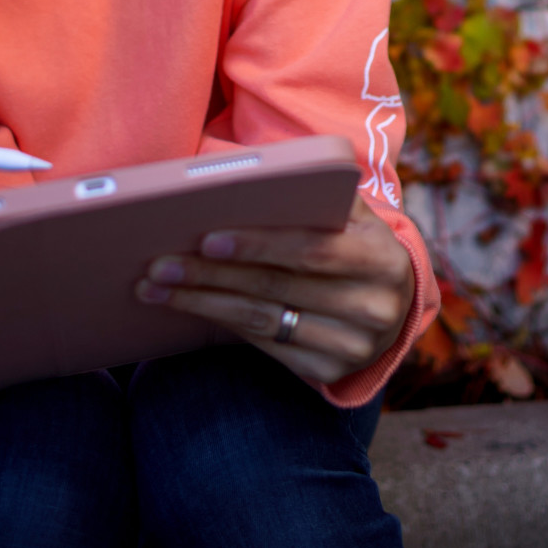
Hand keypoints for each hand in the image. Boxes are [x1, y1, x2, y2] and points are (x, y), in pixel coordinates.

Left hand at [135, 192, 416, 389]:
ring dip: (203, 303)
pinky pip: (268, 346)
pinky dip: (223, 323)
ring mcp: (356, 346)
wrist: (391, 299)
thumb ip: (311, 193)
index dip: (259, 245)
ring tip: (157, 288)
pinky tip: (190, 308)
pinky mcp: (333, 371)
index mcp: (383, 257)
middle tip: (160, 265)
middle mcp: (376, 307)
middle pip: (278, 288)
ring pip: (264, 321)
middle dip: (212, 275)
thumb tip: (236, 176)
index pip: (313, 250)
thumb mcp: (346, 214)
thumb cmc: (350, 240)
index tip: (207, 239)